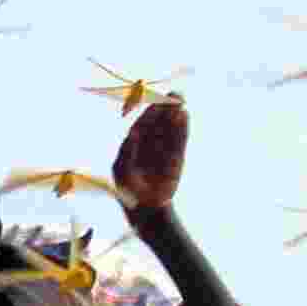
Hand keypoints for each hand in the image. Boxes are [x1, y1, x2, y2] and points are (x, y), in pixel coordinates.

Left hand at [113, 94, 187, 211]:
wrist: (146, 210)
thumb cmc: (129, 192)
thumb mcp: (122, 173)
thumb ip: (126, 153)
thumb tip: (133, 134)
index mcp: (133, 145)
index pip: (142, 124)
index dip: (149, 112)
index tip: (154, 102)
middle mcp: (149, 145)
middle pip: (158, 122)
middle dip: (164, 108)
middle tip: (172, 95)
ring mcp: (163, 150)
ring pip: (170, 128)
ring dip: (175, 114)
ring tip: (180, 100)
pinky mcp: (176, 158)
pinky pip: (179, 140)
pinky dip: (182, 129)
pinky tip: (184, 116)